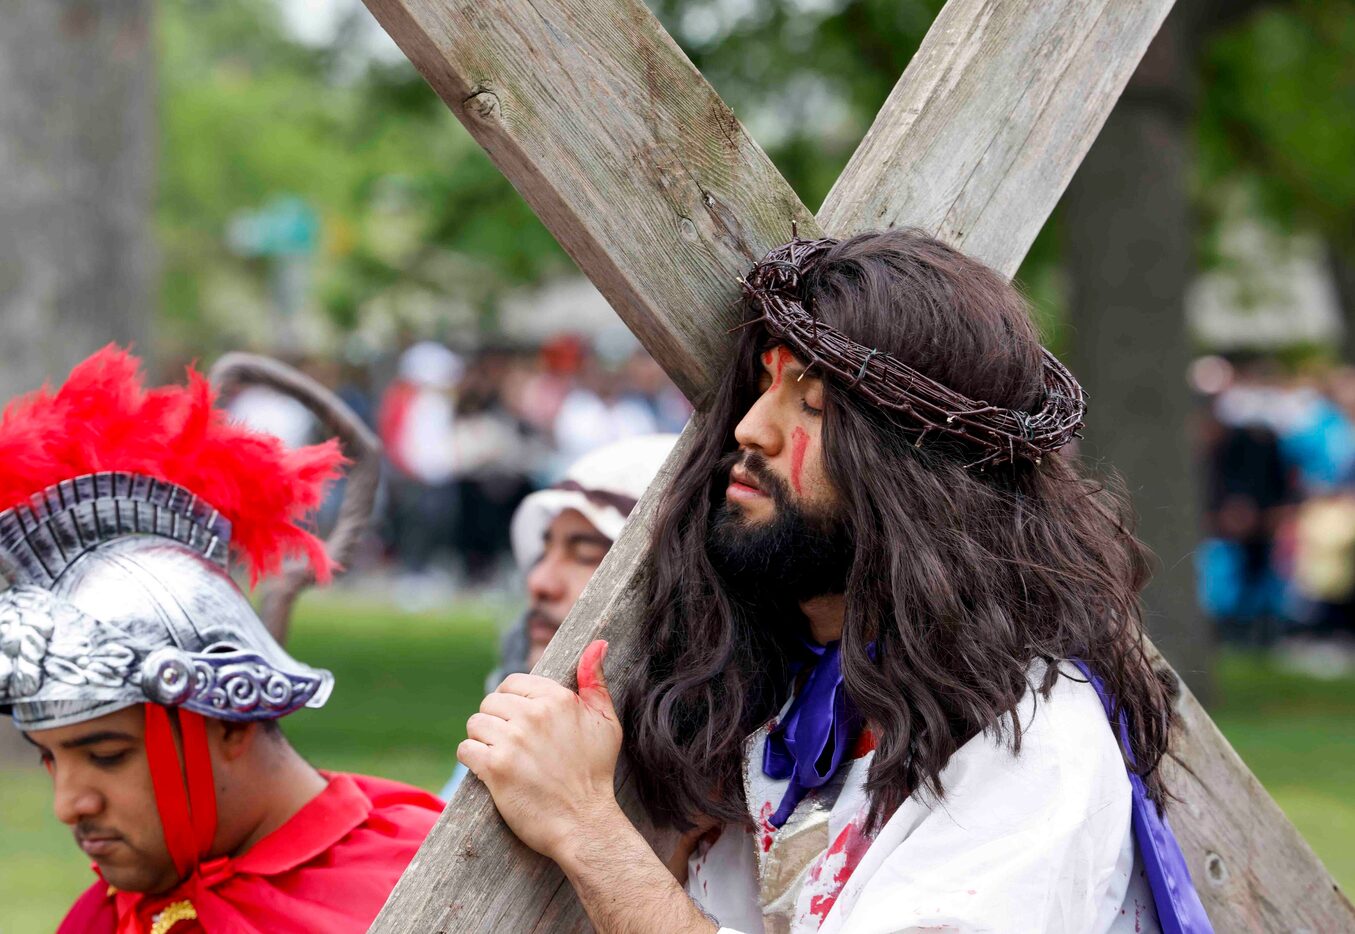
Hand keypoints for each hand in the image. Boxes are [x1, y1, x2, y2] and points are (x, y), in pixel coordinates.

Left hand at [457, 640, 624, 860]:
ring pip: (475, 724)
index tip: (521, 724)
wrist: (585, 823)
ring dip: (482, 741)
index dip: (512, 703)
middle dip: (496, 722)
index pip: (512, 683)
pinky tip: (489, 771)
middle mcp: (534, 715)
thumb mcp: (605, 722)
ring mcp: (513, 741)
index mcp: (557, 698)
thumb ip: (595, 680)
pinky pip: (466, 750)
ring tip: (501, 757)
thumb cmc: (595, 773)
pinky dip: (472, 760)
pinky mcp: (495, 768)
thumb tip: (598, 643)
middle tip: (512, 745)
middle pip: (490, 702)